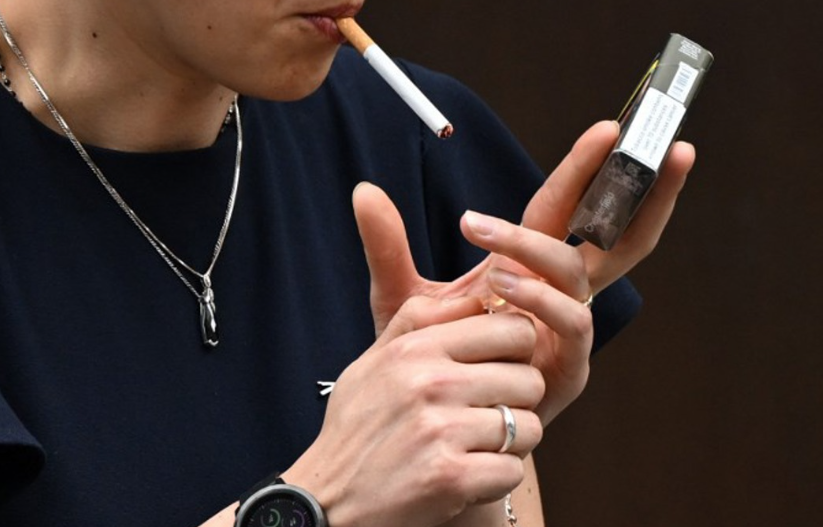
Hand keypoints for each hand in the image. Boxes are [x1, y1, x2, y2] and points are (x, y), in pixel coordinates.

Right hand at [283, 295, 544, 526]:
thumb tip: (475, 298)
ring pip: (528, 427)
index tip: (498, 370)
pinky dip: (496, 479)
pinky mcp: (451, 478)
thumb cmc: (355, 430)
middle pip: (529, 378)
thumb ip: (417, 323)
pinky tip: (466, 477)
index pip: (512, 329)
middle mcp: (430, 383)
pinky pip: (513, 470)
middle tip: (488, 416)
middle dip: (518, 401)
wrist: (327, 500)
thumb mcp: (371, 362)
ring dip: (510, 444)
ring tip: (475, 448)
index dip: (516, 352)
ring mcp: (441, 431)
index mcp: (415, 349)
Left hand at [353, 121, 695, 423]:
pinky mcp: (568, 366)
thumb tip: (362, 189)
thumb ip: (387, 246)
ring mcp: (568, 328)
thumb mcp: (402, 297)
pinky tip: (504, 287)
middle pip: (618, 236)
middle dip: (645, 193)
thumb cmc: (431, 357)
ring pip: (579, 275)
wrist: (436, 423)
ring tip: (491, 246)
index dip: (587, 169)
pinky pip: (570, 324)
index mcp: (530, 264)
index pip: (564, 207)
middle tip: (659, 149)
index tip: (607, 130)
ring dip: (542, 251)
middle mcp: (561, 290)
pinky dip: (541, 300)